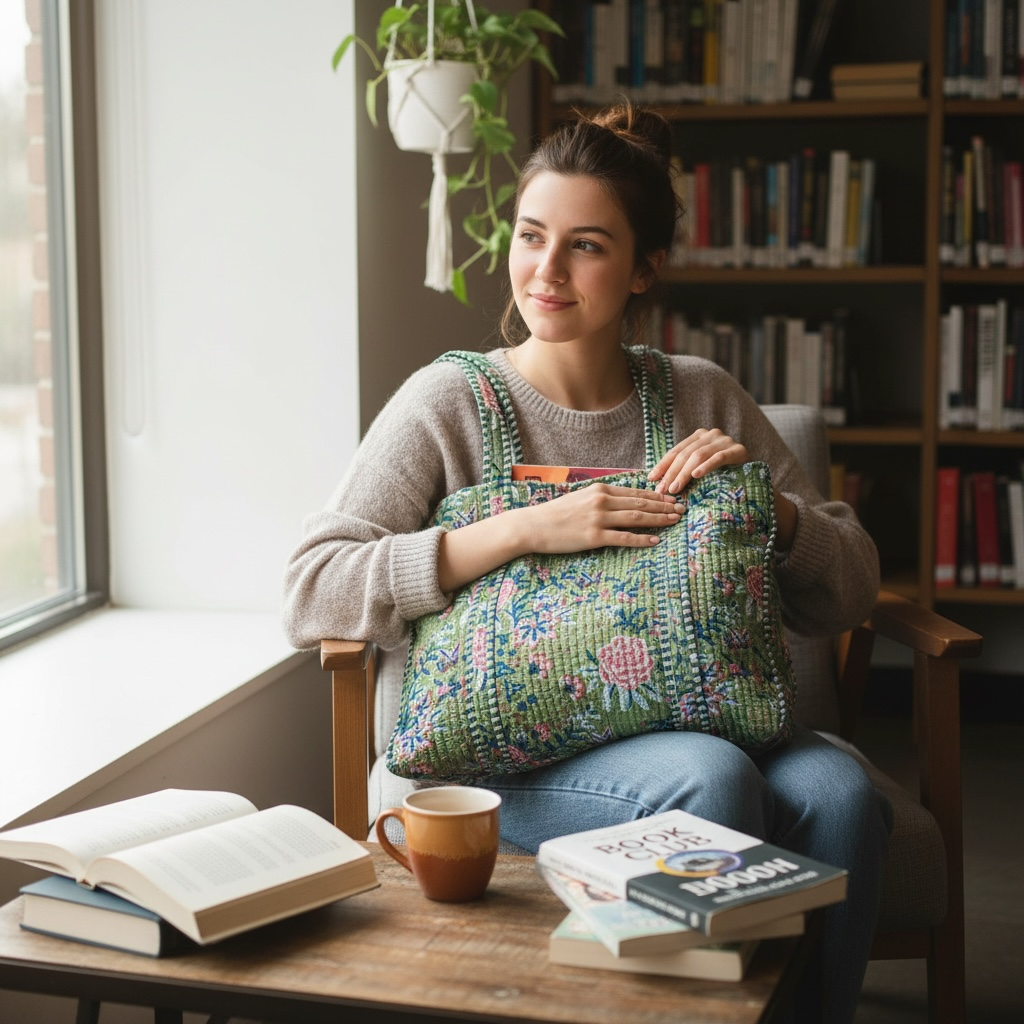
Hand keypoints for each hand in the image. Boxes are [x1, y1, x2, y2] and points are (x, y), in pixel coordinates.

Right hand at [523, 482, 685, 553]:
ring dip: (659, 519)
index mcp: (600, 489)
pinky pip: (623, 538)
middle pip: (641, 503)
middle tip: (682, 509)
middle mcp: (602, 501)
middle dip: (664, 506)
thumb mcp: (581, 498)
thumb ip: (602, 497)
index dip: (657, 496)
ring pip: (636, 518)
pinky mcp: (593, 537)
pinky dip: (641, 539)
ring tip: (675, 521)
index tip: (672, 498)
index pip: (635, 492)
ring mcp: (598, 519)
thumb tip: (622, 500)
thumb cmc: (556, 513)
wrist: (534, 525)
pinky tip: (655, 540)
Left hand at [647, 428, 748, 494]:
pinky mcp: (738, 450)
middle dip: (671, 473)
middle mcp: (711, 434)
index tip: (651, 479)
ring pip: (699, 455)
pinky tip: (696, 475)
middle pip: (685, 454)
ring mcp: (725, 440)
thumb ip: (683, 469)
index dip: (663, 465)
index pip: (676, 451)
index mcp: (699, 436)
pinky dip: (706, 466)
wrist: (753, 478)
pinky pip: (719, 458)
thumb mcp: (700, 469)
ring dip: (684, 473)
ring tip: (675, 488)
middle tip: (662, 490)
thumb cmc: (722, 475)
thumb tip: (657, 481)